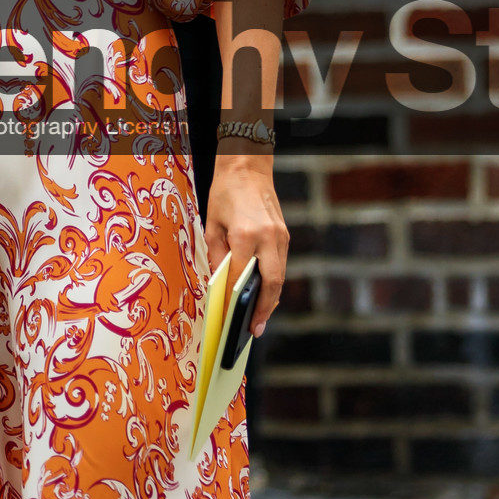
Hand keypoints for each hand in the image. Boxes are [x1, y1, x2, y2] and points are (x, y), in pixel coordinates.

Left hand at [204, 152, 288, 334]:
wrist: (248, 168)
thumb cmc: (225, 193)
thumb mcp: (212, 225)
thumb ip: (216, 256)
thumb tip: (219, 284)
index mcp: (245, 235)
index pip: (241, 277)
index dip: (235, 301)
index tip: (228, 318)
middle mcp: (268, 238)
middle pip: (271, 283)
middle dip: (263, 309)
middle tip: (255, 330)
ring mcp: (281, 237)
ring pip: (279, 277)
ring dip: (271, 300)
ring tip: (259, 320)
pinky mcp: (285, 236)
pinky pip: (280, 266)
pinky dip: (273, 283)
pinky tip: (264, 295)